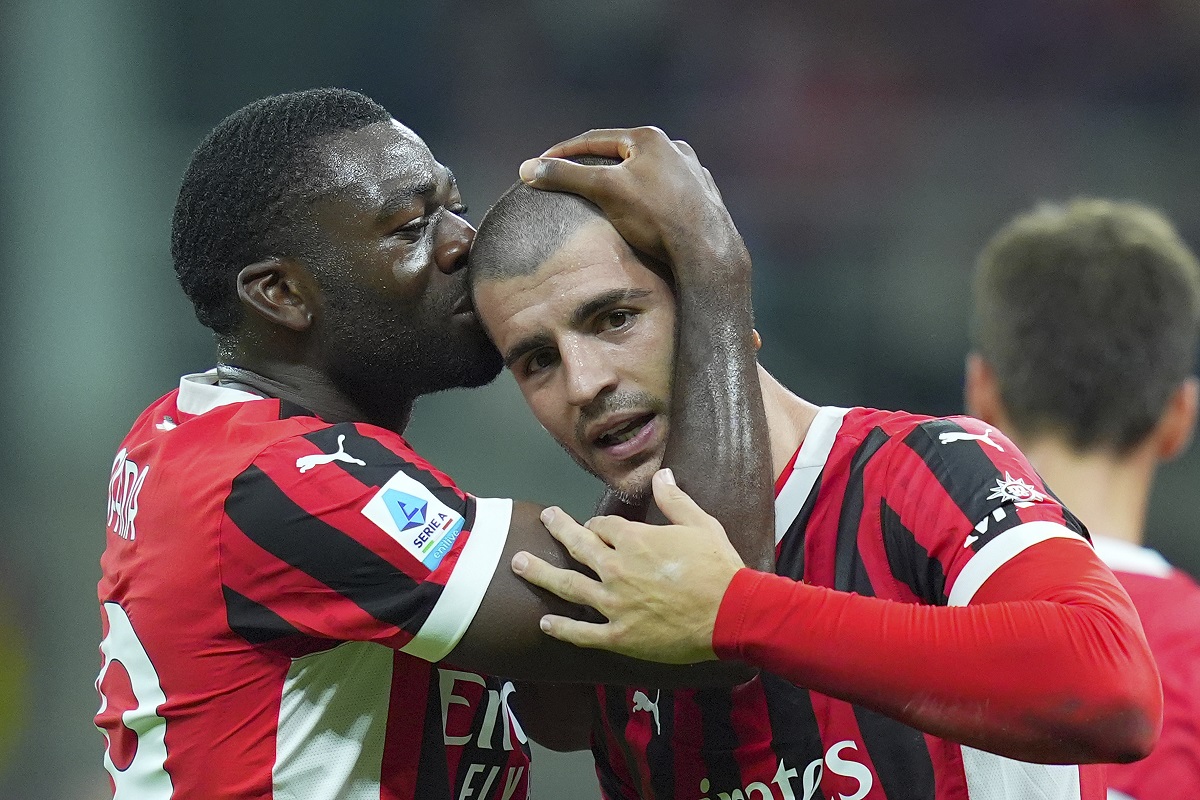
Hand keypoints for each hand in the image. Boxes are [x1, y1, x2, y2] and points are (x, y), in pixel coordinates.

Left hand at [511, 469, 745, 663]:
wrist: (732, 613)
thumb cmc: (719, 568)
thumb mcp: (700, 525)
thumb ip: (675, 500)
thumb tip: (662, 475)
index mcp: (634, 541)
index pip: (602, 527)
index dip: (596, 526)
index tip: (593, 528)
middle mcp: (617, 569)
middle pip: (577, 546)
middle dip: (558, 530)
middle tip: (544, 519)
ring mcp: (614, 604)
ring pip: (567, 586)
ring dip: (540, 574)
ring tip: (517, 563)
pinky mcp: (620, 636)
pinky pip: (583, 633)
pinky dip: (562, 629)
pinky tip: (544, 623)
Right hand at [518, 127, 745, 272]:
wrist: (705, 250)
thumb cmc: (654, 217)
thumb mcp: (603, 191)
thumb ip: (565, 176)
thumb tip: (527, 168)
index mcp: (649, 138)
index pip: (594, 140)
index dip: (564, 152)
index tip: (542, 164)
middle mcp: (675, 148)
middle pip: (623, 154)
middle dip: (596, 167)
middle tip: (571, 180)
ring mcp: (693, 172)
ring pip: (648, 173)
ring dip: (625, 181)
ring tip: (607, 197)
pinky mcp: (704, 197)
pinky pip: (668, 192)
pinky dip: (650, 198)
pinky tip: (644, 212)